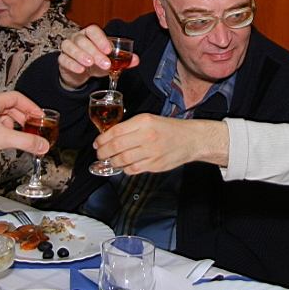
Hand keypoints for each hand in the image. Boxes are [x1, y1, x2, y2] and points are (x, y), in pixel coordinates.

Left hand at [0, 91, 49, 185]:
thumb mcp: (3, 139)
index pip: (17, 98)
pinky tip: (6, 142)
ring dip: (14, 127)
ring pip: (3, 118)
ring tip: (20, 136)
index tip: (39, 116)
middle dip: (23, 118)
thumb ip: (26, 141)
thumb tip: (42, 144)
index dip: (31, 107)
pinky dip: (4, 133)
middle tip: (33, 127)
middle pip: (11, 108)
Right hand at [57, 24, 139, 88]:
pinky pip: (64, 59)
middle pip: (83, 40)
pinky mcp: (62, 60)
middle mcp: (77, 38)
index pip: (92, 30)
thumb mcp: (110, 61)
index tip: (108, 50)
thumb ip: (123, 60)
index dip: (100, 39)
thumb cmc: (96, 62)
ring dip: (81, 55)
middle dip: (94, 52)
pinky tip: (80, 69)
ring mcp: (68, 48)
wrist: (81, 74)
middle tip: (105, 63)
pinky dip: (72, 64)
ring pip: (70, 47)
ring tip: (90, 64)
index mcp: (89, 35)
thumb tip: (136, 60)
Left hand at [93, 114, 229, 173]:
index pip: (115, 131)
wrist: (191, 139)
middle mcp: (147, 136)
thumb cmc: (169, 129)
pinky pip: (133, 169)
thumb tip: (110, 137)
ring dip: (112, 162)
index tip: (97, 143)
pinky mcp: (155, 164)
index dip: (102, 139)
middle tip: (100, 153)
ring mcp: (152, 152)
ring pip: (122, 160)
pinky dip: (125, 169)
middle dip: (103, 152)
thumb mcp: (150, 120)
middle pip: (116, 146)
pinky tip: (126, 165)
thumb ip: (131, 127)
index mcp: (144, 121)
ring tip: (111, 160)